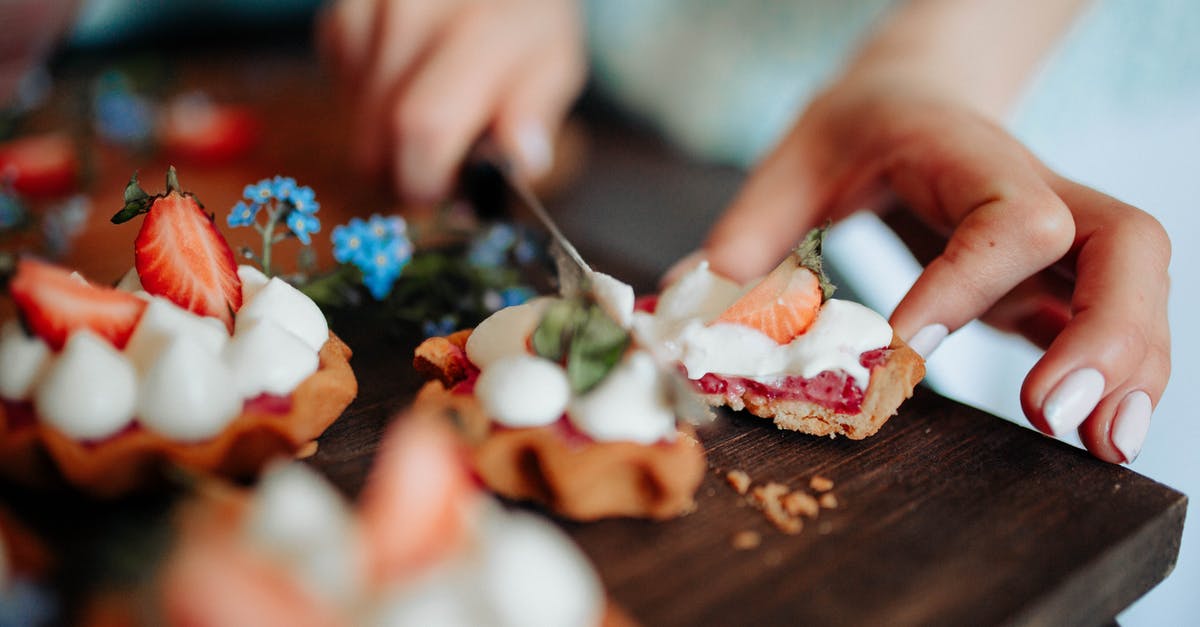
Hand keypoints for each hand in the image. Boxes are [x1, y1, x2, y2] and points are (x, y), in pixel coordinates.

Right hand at [320, 0, 585, 201]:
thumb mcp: (553, 66)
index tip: (445, 193)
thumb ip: (533, 114)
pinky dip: (369, 100)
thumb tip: (518, 162)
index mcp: (480, 28)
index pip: (425, 126)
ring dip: (387, 136)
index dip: (427, 178)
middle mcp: (416, 11)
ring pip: (356, 119)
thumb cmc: (523, 25)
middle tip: (439, 165)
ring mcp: (372, 9)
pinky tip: (404, 83)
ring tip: (430, 113)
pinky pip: (342, 87)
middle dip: (405, 169)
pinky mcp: (345, 11)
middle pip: (380, 133)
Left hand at [699, 76, 1170, 463]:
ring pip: (1134, 289)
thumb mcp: (798, 156)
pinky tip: (1096, 433)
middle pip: (1123, 246)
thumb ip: (753, 227)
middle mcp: (1035, 193)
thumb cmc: (861, 127)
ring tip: (1103, 444)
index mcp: (968, 157)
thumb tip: (700, 299)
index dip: (967, 287)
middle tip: (1054, 412)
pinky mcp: (1048, 282)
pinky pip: (1104, 323)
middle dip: (1106, 332)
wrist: (915, 98)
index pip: (1007, 218)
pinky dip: (1113, 377)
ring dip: (1129, 368)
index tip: (906, 350)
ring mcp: (1054, 242)